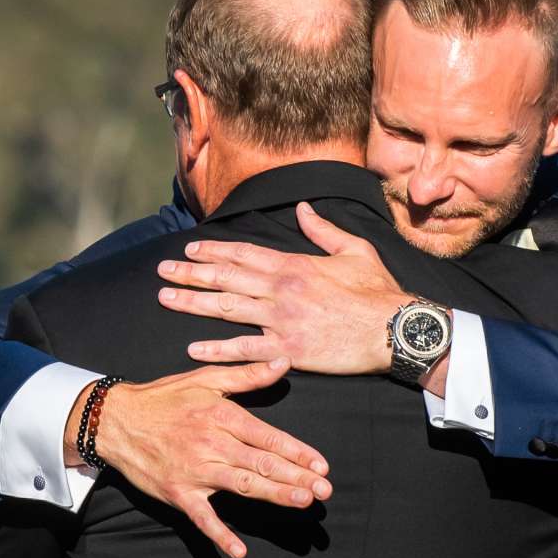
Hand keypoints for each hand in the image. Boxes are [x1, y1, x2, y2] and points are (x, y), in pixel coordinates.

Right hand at [86, 361, 330, 557]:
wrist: (116, 421)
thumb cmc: (163, 399)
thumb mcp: (205, 378)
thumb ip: (247, 375)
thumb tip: (282, 363)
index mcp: (222, 416)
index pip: (268, 437)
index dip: (297, 451)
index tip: (321, 464)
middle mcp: (212, 444)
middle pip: (262, 463)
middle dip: (297, 477)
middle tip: (324, 489)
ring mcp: (195, 471)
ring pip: (242, 485)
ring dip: (274, 494)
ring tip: (302, 501)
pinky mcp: (179, 493)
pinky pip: (202, 518)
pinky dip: (220, 536)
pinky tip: (240, 551)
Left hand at [155, 203, 411, 376]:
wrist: (394, 328)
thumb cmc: (377, 291)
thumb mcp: (354, 250)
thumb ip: (323, 230)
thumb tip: (302, 208)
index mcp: (293, 265)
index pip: (243, 253)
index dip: (213, 250)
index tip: (190, 247)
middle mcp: (280, 290)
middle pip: (226, 277)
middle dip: (190, 273)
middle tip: (162, 270)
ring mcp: (281, 320)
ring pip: (226, 308)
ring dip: (192, 303)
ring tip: (164, 298)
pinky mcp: (288, 350)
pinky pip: (245, 349)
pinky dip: (217, 349)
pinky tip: (193, 347)